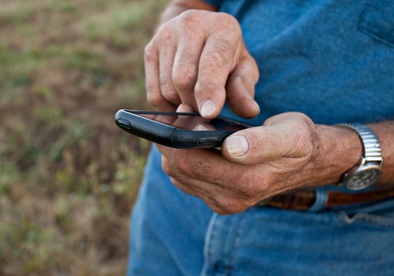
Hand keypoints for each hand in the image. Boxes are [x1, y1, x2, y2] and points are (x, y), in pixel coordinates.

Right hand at [145, 10, 259, 118]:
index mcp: (221, 28)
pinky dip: (166, 106)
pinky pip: (154, 93)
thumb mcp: (243, 69)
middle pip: (184, 79)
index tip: (209, 113)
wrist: (201, 33)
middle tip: (206, 109)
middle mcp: (190, 25)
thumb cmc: (227, 56)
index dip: (209, 90)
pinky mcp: (150, 49)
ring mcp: (165, 35)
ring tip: (194, 99)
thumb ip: (244, 90)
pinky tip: (179, 99)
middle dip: (195, 103)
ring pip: (168, 88)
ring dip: (181, 104)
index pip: (212, 62)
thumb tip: (250, 111)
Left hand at [157, 112, 346, 213]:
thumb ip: (263, 142)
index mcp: (246, 182)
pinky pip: (185, 179)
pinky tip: (191, 141)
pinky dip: (182, 159)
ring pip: (178, 175)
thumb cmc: (299, 141)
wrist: (308, 162)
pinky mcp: (217, 198)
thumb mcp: (291, 135)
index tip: (177, 113)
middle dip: (171, 142)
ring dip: (175, 150)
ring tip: (186, 124)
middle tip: (179, 113)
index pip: (190, 163)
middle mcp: (230, 199)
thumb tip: (231, 148)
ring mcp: (222, 201)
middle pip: (179, 170)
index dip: (176, 138)